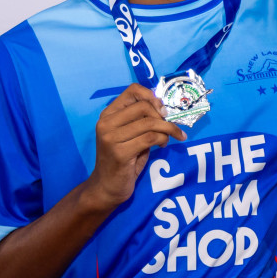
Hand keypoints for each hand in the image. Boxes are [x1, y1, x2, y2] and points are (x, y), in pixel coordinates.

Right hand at [86, 84, 186, 209]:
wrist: (107, 187)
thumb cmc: (123, 160)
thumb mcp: (130, 135)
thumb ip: (141, 120)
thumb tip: (164, 107)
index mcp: (108, 114)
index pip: (132, 90)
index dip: (152, 96)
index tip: (162, 109)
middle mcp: (106, 123)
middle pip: (144, 106)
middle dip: (164, 116)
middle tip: (170, 128)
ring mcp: (111, 138)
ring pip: (150, 123)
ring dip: (168, 129)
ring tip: (169, 138)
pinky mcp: (120, 152)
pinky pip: (151, 138)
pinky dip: (163, 139)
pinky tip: (163, 145)